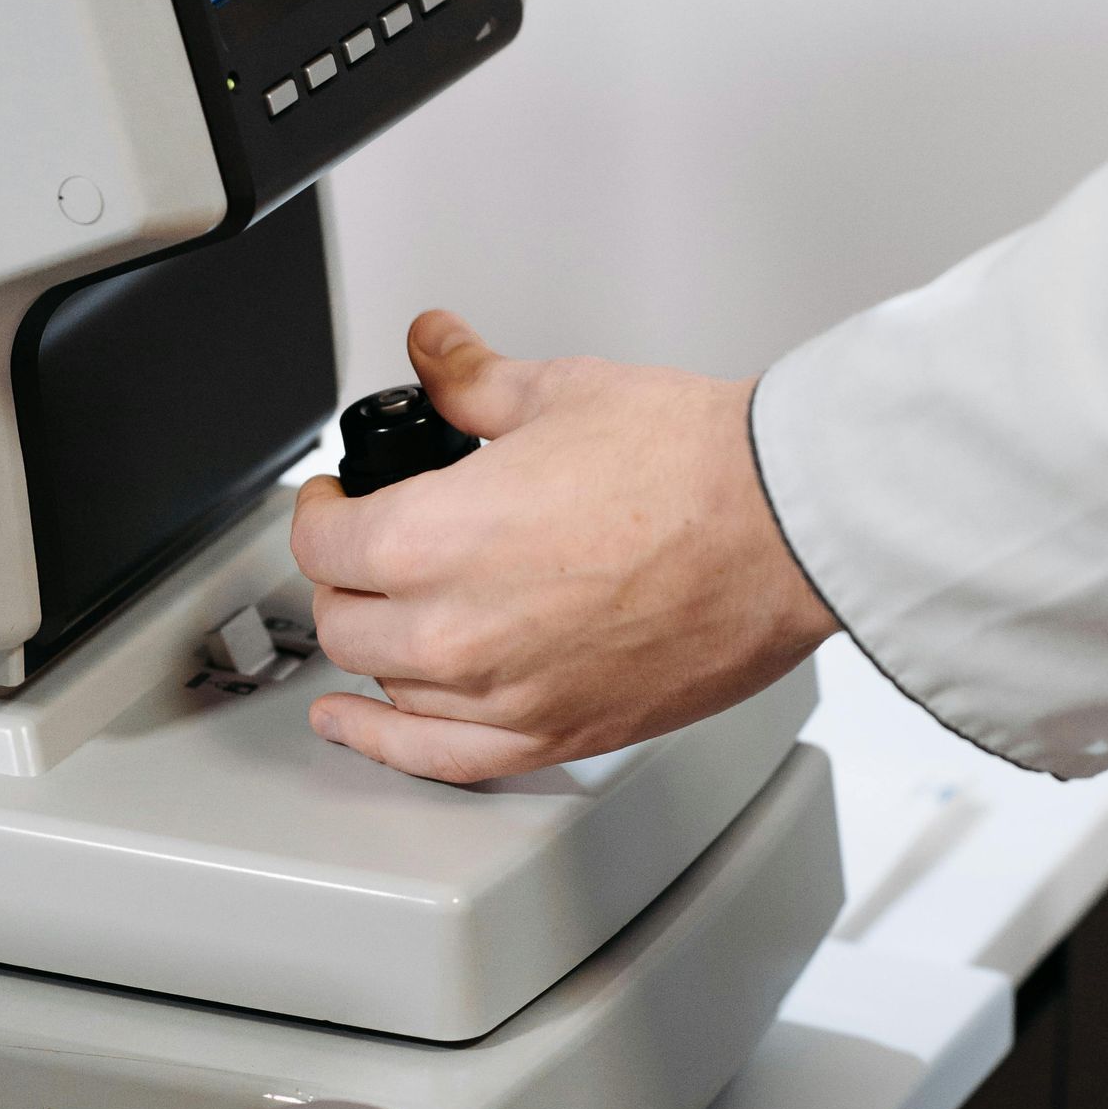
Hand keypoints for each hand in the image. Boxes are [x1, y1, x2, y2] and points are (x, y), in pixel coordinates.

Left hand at [291, 313, 836, 782]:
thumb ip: (472, 380)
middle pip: (344, 618)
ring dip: (380, 644)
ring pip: (387, 683)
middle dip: (347, 575)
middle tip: (367, 547)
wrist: (785, 529)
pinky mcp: (553, 733)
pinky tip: (356, 724)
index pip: (322, 540)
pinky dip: (384, 741)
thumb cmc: (693, 466)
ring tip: (392, 611)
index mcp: (433, 537)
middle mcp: (452, 628)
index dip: (322, 508)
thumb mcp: (559, 392)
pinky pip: (436, 758)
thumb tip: (436, 350)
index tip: (339, 499)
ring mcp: (500, 693)